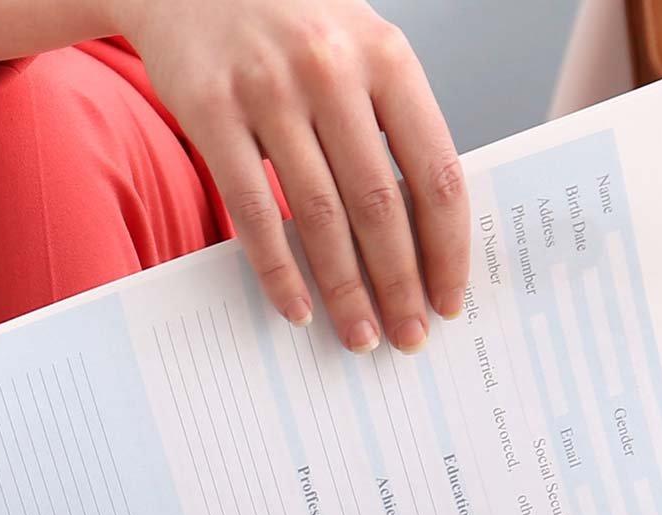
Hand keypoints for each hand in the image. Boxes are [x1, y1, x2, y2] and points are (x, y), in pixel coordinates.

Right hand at [118, 0, 469, 352]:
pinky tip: (295, 305)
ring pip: (318, 215)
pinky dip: (276, 268)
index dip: (447, 246)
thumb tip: (425, 224)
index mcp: (388, 56)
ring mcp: (268, 92)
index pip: (434, 171)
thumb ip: (390, 116)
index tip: (450, 296)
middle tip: (409, 335)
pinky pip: (250, 209)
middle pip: (379, 204)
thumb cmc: (290, 19)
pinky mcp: (211, 112)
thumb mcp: (358, 43)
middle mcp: (331, 72)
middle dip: (400, 283)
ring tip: (359, 333)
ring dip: (344, 288)